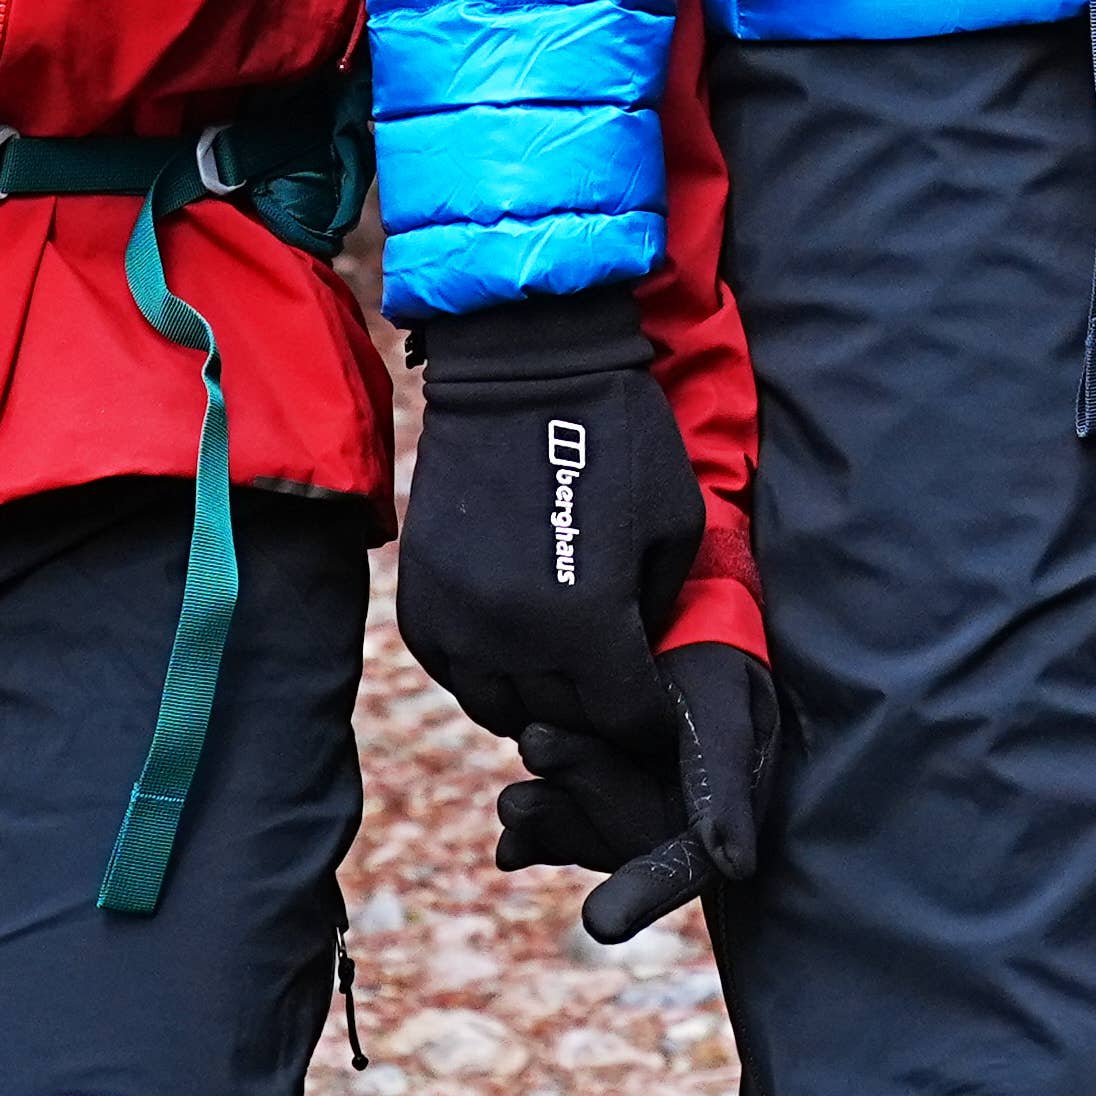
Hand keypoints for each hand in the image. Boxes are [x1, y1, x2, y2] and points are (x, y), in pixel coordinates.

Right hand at [395, 291, 702, 747]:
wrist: (523, 372)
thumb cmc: (618, 439)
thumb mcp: (676, 526)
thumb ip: (659, 611)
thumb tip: (642, 663)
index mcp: (589, 623)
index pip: (627, 721)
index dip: (652, 722)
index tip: (658, 710)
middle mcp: (515, 639)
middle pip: (563, 723)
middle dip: (597, 715)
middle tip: (612, 694)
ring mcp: (459, 624)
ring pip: (500, 710)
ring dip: (536, 702)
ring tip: (562, 677)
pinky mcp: (419, 603)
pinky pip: (452, 673)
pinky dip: (484, 672)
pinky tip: (513, 646)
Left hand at [494, 638, 780, 945]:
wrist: (676, 616)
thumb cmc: (718, 663)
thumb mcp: (730, 714)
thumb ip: (725, 784)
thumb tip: (734, 867)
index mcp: (716, 818)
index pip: (678, 869)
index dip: (641, 895)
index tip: (598, 923)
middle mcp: (666, 825)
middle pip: (614, 841)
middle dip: (576, 806)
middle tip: (535, 755)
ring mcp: (620, 810)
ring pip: (577, 832)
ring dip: (545, 809)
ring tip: (527, 762)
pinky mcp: (581, 795)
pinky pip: (552, 828)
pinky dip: (530, 831)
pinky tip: (512, 845)